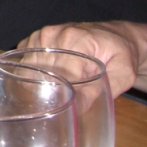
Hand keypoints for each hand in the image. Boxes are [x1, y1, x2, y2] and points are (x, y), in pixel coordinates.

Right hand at [19, 22, 139, 98]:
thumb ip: (101, 89)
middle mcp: (54, 34)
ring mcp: (42, 35)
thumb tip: (77, 109)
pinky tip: (43, 82)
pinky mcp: (35, 39)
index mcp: (76, 40)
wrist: (115, 35)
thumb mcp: (122, 74)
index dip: (63, 96)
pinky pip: (24, 61)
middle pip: (41, 72)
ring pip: (28, 68)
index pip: (61, 74)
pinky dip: (30, 74)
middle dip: (48, 93)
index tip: (67, 112)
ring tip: (52, 96)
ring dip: (36, 84)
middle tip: (59, 107)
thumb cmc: (121, 54)